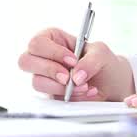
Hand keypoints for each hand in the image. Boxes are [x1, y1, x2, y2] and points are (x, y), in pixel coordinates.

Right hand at [16, 28, 134, 101]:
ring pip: (36, 82)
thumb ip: (91, 60)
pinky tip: (84, 93)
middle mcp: (44, 57)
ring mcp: (45, 77)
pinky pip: (49, 97)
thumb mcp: (102, 53)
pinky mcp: (50, 93)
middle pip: (25, 61)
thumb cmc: (102, 62)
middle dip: (49, 70)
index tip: (73, 60)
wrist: (111, 84)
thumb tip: (76, 76)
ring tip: (84, 86)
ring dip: (61, 87)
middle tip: (69, 78)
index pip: (38, 42)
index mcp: (52, 39)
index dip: (53, 52)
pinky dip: (68, 97)